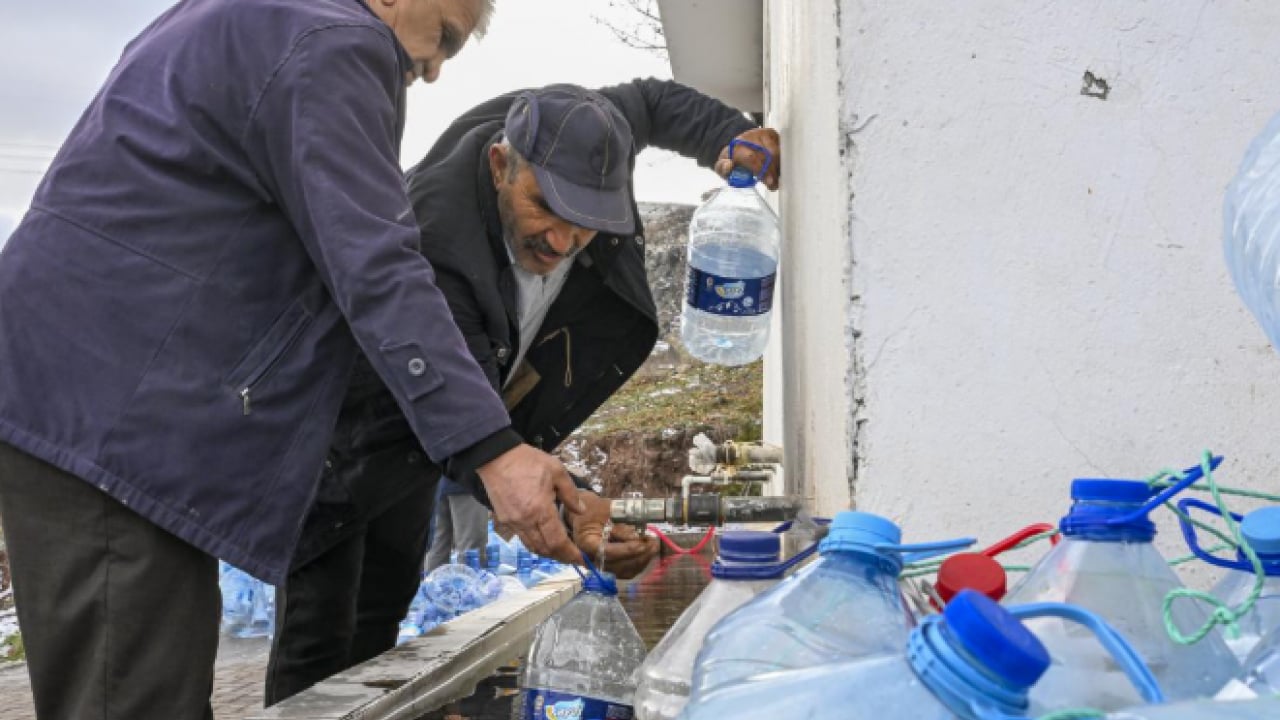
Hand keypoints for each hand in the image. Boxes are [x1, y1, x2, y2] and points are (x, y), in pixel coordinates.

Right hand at [476, 445, 583, 564]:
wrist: (496, 456)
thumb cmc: (528, 461)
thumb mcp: (557, 470)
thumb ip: (570, 493)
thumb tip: (581, 511)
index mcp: (540, 510)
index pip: (557, 542)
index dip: (571, 554)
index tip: (582, 559)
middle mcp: (525, 522)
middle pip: (545, 550)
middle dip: (561, 557)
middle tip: (574, 556)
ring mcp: (513, 523)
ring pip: (532, 547)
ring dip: (548, 552)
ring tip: (561, 550)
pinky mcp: (504, 520)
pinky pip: (523, 538)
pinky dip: (535, 543)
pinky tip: (544, 537)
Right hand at [567, 491, 658, 578]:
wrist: (586, 515)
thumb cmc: (595, 510)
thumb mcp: (607, 509)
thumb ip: (620, 523)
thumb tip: (637, 536)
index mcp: (586, 542)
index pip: (607, 552)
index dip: (626, 550)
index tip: (642, 544)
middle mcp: (591, 559)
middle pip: (617, 565)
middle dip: (638, 556)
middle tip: (653, 543)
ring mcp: (601, 565)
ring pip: (624, 571)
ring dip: (642, 560)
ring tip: (653, 546)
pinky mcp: (610, 567)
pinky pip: (628, 571)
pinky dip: (640, 563)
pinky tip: (649, 552)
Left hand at [715, 127, 780, 190]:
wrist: (738, 146)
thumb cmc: (732, 160)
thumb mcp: (721, 166)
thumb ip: (722, 168)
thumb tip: (728, 166)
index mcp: (738, 145)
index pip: (752, 157)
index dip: (761, 170)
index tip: (769, 182)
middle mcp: (751, 136)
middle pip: (767, 155)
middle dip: (772, 172)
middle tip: (774, 185)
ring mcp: (763, 133)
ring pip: (777, 152)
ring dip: (778, 167)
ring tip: (776, 179)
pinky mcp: (772, 134)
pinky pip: (781, 148)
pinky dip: (782, 161)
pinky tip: (778, 170)